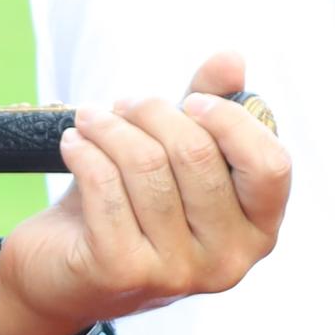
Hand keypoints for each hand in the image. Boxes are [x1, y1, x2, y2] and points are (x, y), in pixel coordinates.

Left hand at [0, 50, 291, 334]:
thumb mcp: (177, 158)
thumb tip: (232, 58)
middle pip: (199, 155)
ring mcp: (177, 272)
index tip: (190, 100)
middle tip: (125, 103)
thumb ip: (211, 108)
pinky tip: (73, 143)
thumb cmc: (133, 208)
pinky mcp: (122, 272)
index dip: (230, 120)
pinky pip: (106, 188)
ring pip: (147, 166)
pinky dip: (85, 152)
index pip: (270, 164)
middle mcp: (228, 261)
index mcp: (257, 230)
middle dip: (154, 112)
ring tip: (92, 118)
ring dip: (111, 128)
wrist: (63, 276)